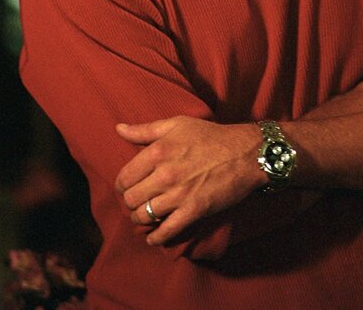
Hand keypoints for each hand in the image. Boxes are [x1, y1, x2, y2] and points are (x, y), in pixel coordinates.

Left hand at [115, 116, 262, 244]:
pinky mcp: (194, 210)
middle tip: (137, 200)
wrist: (244, 153)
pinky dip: (156, 237)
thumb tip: (118, 129)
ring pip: (145, 215)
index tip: (127, 187)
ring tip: (144, 215)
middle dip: (131, 202)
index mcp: (158, 151)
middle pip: (131, 199)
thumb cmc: (210, 136)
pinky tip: (153, 236)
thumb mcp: (176, 124)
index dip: (122, 185)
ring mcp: (179, 194)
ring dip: (141, 218)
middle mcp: (165, 174)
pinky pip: (167, 231)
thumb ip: (144, 130)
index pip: (124, 178)